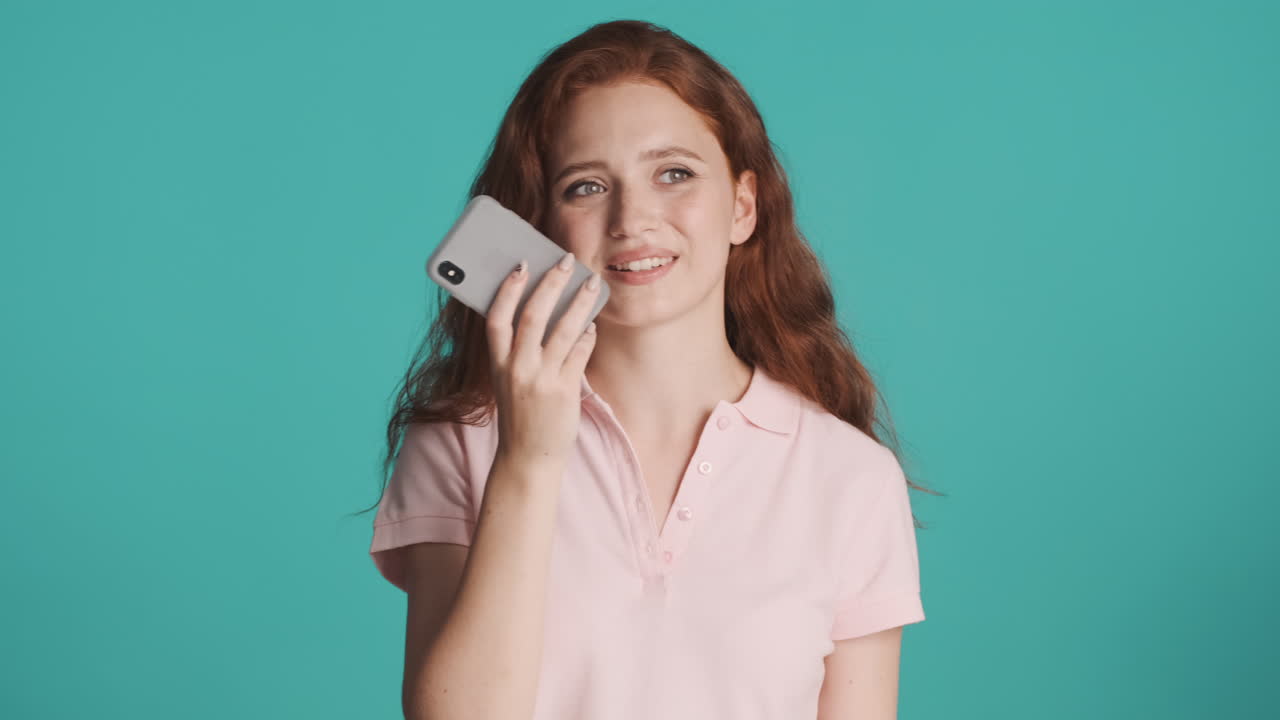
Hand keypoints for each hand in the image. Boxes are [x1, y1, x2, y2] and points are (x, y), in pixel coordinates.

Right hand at [486, 251, 600, 468]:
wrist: (528, 457)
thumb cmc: (520, 414)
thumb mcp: (507, 381)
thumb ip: (518, 351)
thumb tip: (545, 309)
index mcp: (497, 364)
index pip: (496, 318)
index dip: (507, 289)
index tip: (521, 265)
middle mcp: (517, 369)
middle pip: (533, 315)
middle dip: (552, 283)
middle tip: (566, 261)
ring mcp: (541, 380)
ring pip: (563, 329)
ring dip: (580, 302)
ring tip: (591, 284)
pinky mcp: (564, 390)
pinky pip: (580, 352)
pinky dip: (588, 334)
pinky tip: (592, 324)